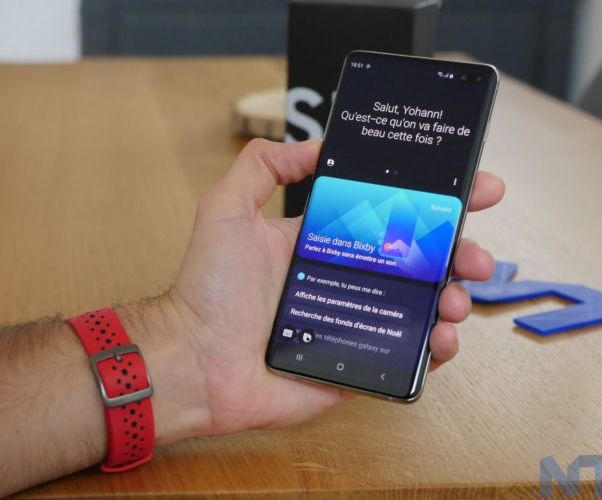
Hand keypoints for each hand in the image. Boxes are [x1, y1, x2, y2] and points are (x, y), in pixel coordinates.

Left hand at [168, 139, 504, 435]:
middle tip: (476, 255)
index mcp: (323, 240)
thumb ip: (262, 166)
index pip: (388, 213)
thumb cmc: (206, 289)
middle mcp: (344, 277)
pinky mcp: (357, 364)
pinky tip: (439, 338)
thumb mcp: (226, 209)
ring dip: (454, 298)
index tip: (472, 188)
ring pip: (422, 306)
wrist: (195, 362)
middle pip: (418, 260)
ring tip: (454, 299)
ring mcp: (353, 321)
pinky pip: (408, 355)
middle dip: (460, 251)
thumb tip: (313, 145)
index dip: (433, 200)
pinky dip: (435, 347)